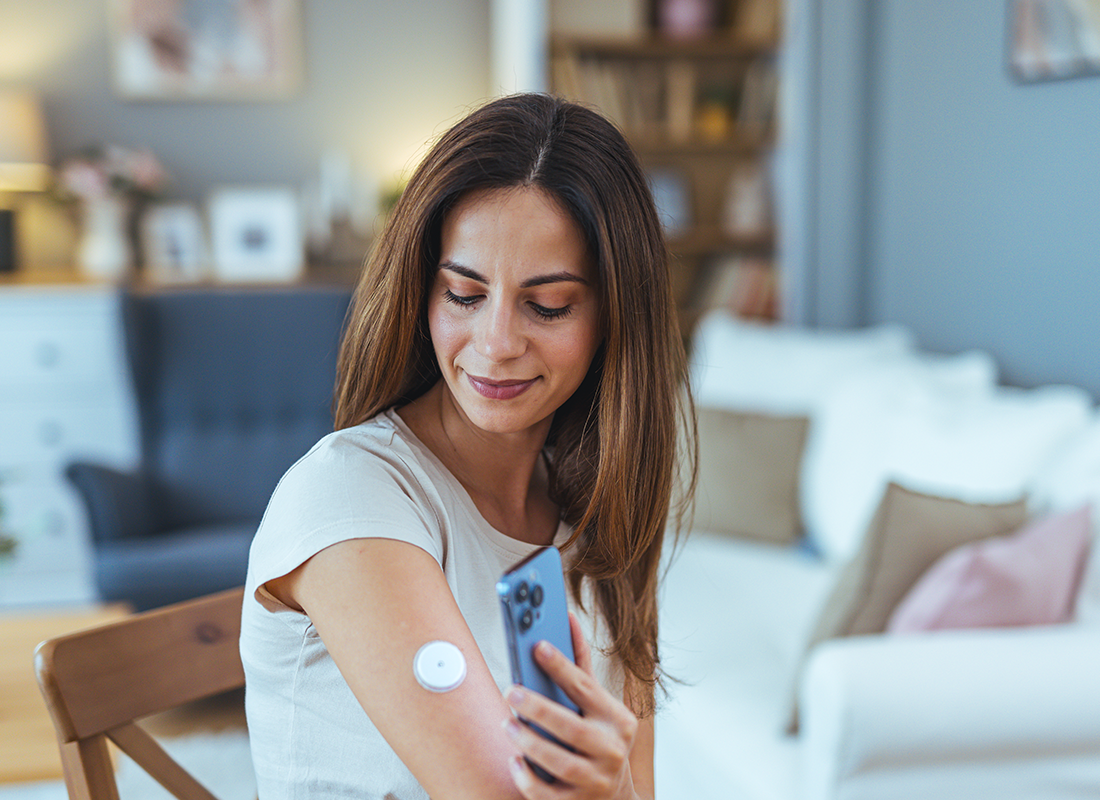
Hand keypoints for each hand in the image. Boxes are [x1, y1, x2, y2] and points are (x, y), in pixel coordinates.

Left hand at [503, 612, 639, 798]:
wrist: (615, 798)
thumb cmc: (600, 738)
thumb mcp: (600, 706)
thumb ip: (581, 666)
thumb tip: (567, 619)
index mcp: (618, 720)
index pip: (587, 689)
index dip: (562, 666)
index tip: (538, 646)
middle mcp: (611, 751)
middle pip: (573, 728)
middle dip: (540, 709)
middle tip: (511, 692)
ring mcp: (596, 782)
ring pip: (560, 763)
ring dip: (530, 742)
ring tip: (508, 725)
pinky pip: (547, 794)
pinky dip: (527, 778)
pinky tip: (514, 761)